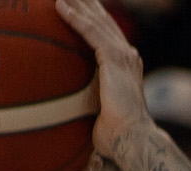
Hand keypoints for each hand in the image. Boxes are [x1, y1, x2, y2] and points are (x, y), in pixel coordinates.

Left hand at [54, 0, 152, 165]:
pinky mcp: (114, 58)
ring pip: (96, 21)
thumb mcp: (100, 113)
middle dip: (87, 4)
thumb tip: (68, 113)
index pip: (108, 34)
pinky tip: (59, 7)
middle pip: (103, 20)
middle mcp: (128, 55)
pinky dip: (75, 18)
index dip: (94, 18)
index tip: (80, 6)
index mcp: (126, 66)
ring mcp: (123, 55)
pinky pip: (90, 32)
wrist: (131, 137)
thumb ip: (89, 104)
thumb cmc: (116, 136)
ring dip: (77, 4)